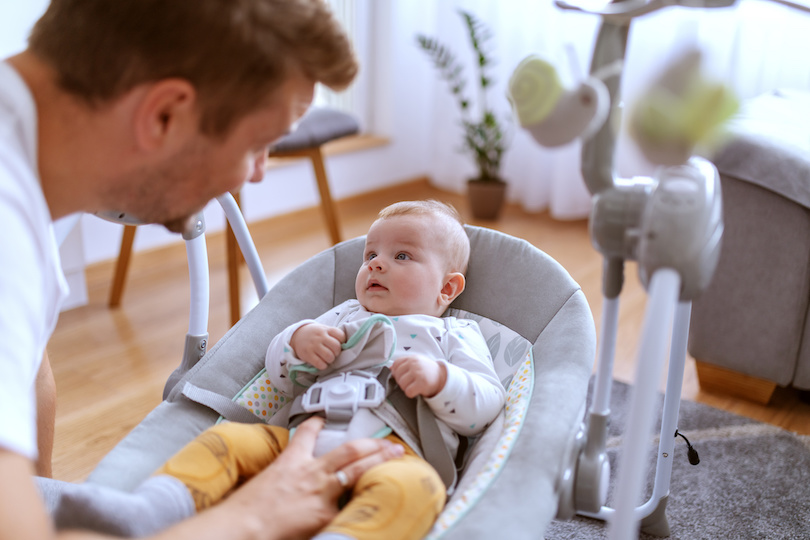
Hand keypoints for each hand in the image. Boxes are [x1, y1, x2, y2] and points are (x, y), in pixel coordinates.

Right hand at [206, 417, 403, 539]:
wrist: (242, 526)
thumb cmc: (245, 510)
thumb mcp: (262, 482)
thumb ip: (283, 478)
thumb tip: (291, 484)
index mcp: (290, 461)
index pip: (308, 434)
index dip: (319, 423)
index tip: (325, 419)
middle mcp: (310, 472)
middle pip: (349, 449)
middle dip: (372, 443)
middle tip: (388, 442)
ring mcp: (321, 491)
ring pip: (358, 469)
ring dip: (380, 461)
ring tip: (396, 456)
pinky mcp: (325, 513)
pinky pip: (348, 506)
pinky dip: (362, 501)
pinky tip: (379, 497)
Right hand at [290, 323, 345, 369]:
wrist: (297, 334)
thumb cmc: (315, 334)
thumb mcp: (324, 329)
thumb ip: (334, 335)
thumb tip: (346, 345)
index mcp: (326, 329)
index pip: (341, 336)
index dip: (343, 342)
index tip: (339, 344)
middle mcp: (320, 337)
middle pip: (336, 347)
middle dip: (337, 353)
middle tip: (333, 353)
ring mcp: (313, 345)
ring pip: (329, 356)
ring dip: (330, 360)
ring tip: (327, 358)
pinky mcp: (307, 355)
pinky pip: (320, 364)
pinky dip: (323, 366)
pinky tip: (321, 363)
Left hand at [390, 355, 446, 397]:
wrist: (443, 377)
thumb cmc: (427, 371)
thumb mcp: (416, 363)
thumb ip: (404, 364)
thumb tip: (390, 368)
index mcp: (412, 358)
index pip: (396, 364)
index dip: (397, 372)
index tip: (403, 376)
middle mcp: (414, 364)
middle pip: (397, 375)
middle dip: (401, 381)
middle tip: (410, 382)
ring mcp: (418, 373)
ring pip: (402, 384)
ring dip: (406, 388)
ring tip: (414, 386)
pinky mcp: (422, 383)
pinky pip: (408, 391)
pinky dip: (411, 393)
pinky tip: (417, 390)